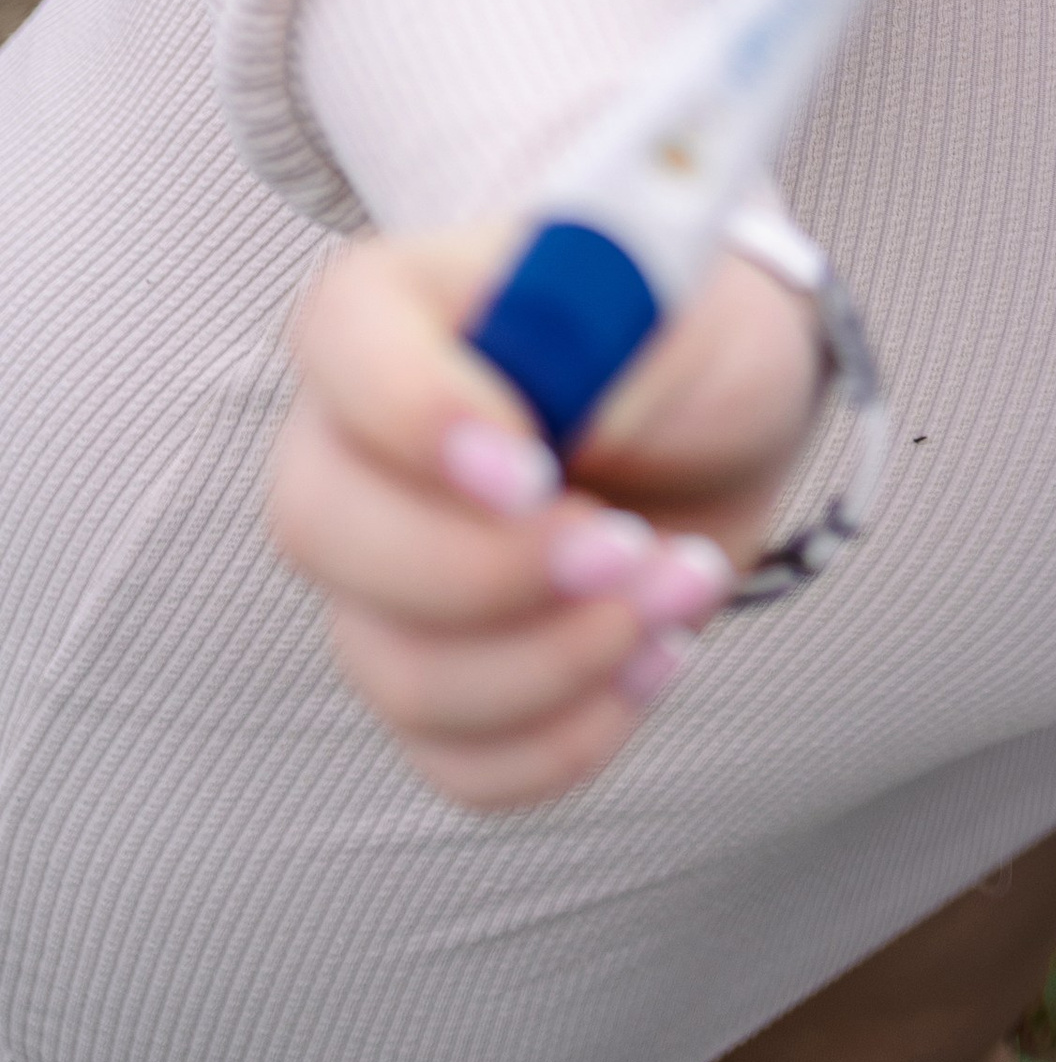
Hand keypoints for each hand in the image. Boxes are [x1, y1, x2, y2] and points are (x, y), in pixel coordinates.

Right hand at [268, 227, 825, 807]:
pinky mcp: (436, 676)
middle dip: (493, 572)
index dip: (419, 418)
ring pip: (400, 673)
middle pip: (324, 534)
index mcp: (391, 310)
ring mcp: (376, 579)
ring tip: (682, 585)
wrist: (724, 425)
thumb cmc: (684, 339)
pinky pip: (456, 760)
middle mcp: (347, 447)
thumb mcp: (670, 301)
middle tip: (631, 548)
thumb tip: (528, 460)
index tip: (536, 470)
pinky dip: (568, 735)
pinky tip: (656, 660)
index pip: (342, 341)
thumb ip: (594, 345)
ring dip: (562, 660)